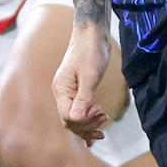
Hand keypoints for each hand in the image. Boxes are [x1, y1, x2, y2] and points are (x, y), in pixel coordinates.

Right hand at [53, 25, 113, 144]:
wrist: (92, 34)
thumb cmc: (91, 51)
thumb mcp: (90, 75)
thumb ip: (83, 98)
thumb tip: (76, 119)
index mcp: (61, 89)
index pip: (68, 117)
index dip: (85, 120)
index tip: (100, 110)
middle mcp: (61, 93)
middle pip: (70, 121)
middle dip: (88, 124)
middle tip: (105, 116)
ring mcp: (67, 93)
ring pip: (74, 119)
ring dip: (88, 124)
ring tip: (104, 120)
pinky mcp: (76, 91)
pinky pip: (78, 112)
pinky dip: (86, 123)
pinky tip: (94, 133)